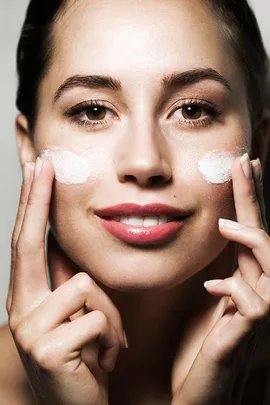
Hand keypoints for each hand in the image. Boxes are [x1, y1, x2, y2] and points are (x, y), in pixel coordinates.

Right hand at [6, 157, 126, 404]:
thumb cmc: (82, 358)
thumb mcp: (76, 317)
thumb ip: (72, 282)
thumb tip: (73, 245)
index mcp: (29, 297)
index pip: (29, 242)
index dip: (32, 205)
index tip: (37, 169)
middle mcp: (21, 308)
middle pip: (30, 242)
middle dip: (37, 199)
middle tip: (41, 161)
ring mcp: (30, 329)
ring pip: (85, 285)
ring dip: (108, 315)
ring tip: (105, 343)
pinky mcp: (48, 349)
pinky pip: (98, 318)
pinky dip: (111, 337)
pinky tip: (102, 360)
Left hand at [171, 154, 269, 404]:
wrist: (209, 379)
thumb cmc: (212, 335)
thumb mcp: (217, 291)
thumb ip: (226, 266)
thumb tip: (224, 233)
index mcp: (251, 274)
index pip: (251, 228)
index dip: (249, 196)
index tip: (243, 165)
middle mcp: (263, 285)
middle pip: (263, 233)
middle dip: (252, 197)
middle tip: (243, 163)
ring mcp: (263, 307)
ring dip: (249, 239)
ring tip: (224, 225)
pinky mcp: (252, 328)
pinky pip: (251, 301)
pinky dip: (230, 289)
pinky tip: (212, 289)